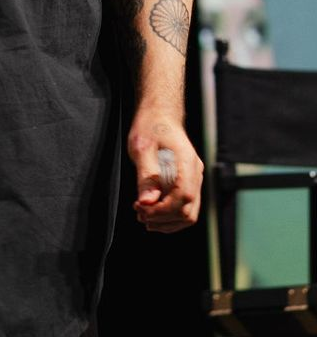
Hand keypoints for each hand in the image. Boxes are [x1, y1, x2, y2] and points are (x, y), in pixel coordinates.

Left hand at [127, 113, 202, 232]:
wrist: (159, 115)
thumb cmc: (150, 126)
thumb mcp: (141, 148)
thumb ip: (146, 176)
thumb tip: (146, 202)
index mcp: (186, 161)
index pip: (183, 196)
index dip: (162, 209)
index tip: (142, 210)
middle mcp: (195, 172)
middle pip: (188, 210)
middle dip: (163, 219)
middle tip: (140, 215)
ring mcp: (194, 178)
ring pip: (189, 213)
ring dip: (167, 222)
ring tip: (145, 218)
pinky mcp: (188, 181)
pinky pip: (185, 206)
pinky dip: (170, 215)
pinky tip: (153, 213)